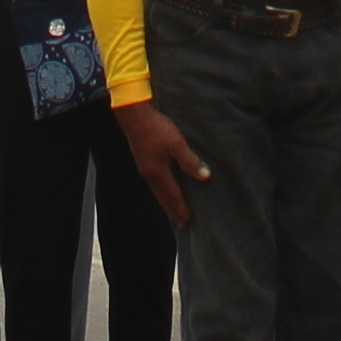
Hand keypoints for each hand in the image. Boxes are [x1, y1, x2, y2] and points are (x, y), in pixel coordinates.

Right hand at [116, 101, 205, 228]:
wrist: (135, 116)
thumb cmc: (157, 129)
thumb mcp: (177, 144)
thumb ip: (190, 161)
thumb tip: (206, 177)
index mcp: (158, 174)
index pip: (173, 196)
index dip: (181, 208)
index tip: (188, 221)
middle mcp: (150, 175)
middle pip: (163, 198)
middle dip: (173, 211)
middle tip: (181, 223)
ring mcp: (144, 169)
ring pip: (157, 192)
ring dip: (166, 203)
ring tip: (173, 211)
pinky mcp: (143, 162)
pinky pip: (154, 184)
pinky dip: (161, 192)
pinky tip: (164, 189)